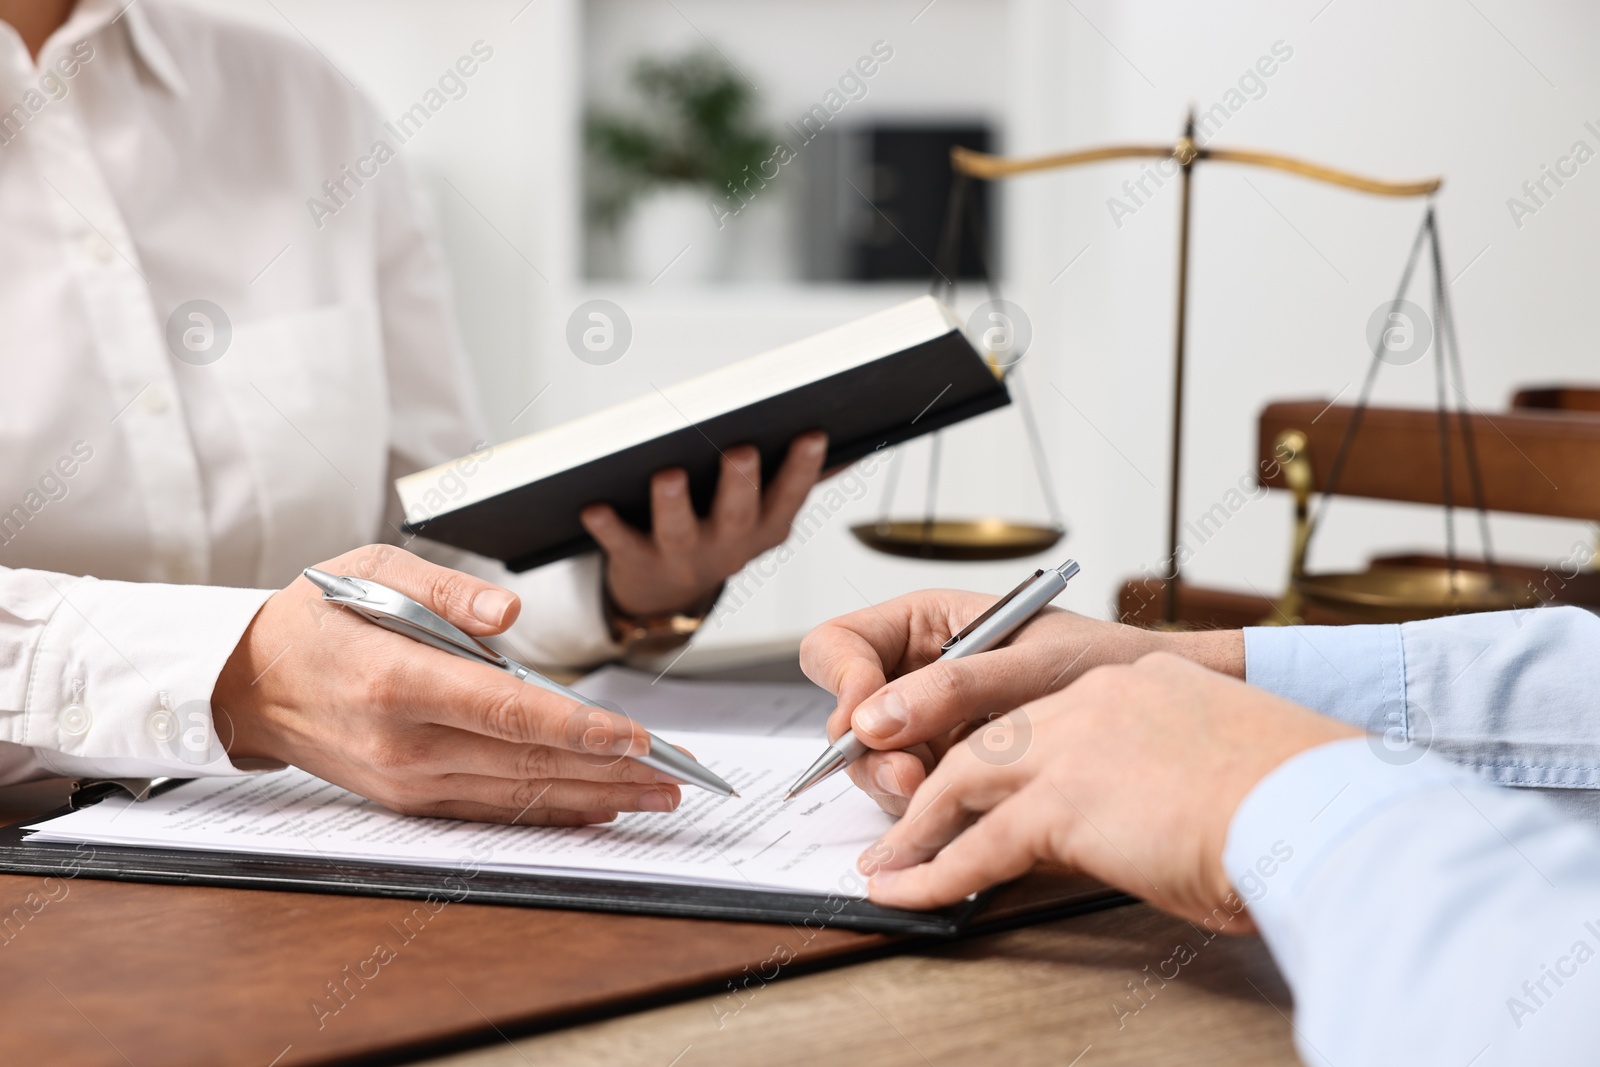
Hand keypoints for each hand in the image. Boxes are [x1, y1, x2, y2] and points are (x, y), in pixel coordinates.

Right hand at [214, 545, 680, 823]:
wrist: (249, 682)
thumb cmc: (317, 617)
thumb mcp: (374, 571)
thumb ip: (449, 592)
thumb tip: (511, 617)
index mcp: (398, 682)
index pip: (510, 714)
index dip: (582, 730)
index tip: (639, 738)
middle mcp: (403, 744)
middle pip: (528, 763)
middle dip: (611, 772)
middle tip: (676, 774)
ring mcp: (405, 782)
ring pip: (519, 796)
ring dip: (594, 798)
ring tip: (653, 794)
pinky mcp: (407, 801)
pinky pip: (492, 811)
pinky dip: (549, 810)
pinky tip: (594, 806)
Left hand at [581, 433, 827, 617]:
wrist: (665, 589)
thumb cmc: (720, 530)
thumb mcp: (769, 510)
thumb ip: (806, 477)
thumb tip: (857, 444)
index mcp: (764, 528)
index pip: (788, 497)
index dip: (801, 468)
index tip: (812, 432)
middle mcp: (728, 546)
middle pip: (737, 515)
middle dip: (740, 484)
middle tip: (740, 450)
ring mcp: (683, 556)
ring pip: (678, 531)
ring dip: (673, 504)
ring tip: (667, 474)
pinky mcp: (637, 560)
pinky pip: (621, 544)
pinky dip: (608, 526)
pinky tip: (593, 506)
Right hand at [800, 588, 1243, 813]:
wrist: (1167, 712)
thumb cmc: (1110, 662)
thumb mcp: (1032, 665)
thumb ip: (953, 685)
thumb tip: (872, 717)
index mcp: (926, 624)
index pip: (840, 645)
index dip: (842, 681)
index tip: (864, 719)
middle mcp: (919, 675)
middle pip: (848, 716)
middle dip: (870, 751)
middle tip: (910, 776)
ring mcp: (933, 727)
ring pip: (872, 764)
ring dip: (896, 786)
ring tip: (944, 791)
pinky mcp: (954, 772)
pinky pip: (912, 797)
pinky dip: (926, 811)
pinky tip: (961, 815)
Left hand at [860, 653, 1360, 924]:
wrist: (1322, 807)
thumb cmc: (1302, 797)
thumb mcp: (1228, 760)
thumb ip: (1174, 769)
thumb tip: (1159, 814)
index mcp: (1138, 682)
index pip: (1041, 709)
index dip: (998, 744)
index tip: (973, 772)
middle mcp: (1095, 700)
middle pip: (985, 734)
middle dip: (934, 778)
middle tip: (903, 815)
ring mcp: (1072, 746)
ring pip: (962, 781)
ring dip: (917, 826)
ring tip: (888, 861)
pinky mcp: (1064, 805)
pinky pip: (975, 847)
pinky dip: (932, 874)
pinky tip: (906, 894)